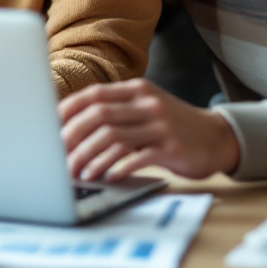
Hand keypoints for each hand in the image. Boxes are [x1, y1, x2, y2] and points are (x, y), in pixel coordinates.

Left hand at [59, 78, 239, 181]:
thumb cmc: (172, 125)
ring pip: (115, 137)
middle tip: (58, 156)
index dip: (68, 110)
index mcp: (137, 90)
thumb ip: (117, 110)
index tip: (50, 127)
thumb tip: (72, 124)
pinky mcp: (172, 147)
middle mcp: (147, 103)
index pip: (94, 95)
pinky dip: (118, 167)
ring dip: (91, 157)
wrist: (216, 137)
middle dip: (73, 137)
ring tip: (79, 172)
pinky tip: (106, 176)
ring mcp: (161, 125)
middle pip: (100, 116)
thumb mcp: (145, 108)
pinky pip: (138, 157)